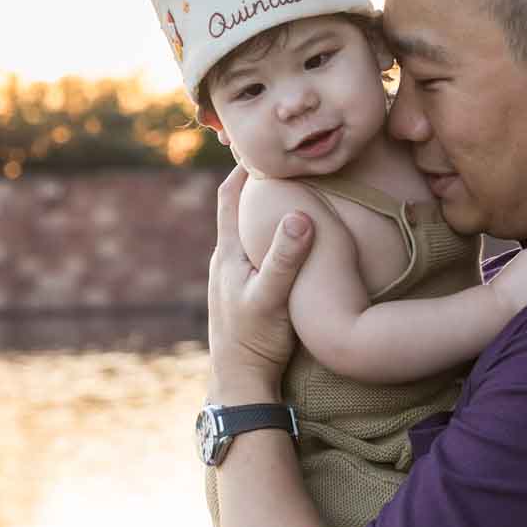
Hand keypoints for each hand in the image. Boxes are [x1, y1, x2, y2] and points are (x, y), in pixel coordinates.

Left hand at [206, 165, 313, 400]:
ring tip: (290, 190)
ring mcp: (234, 278)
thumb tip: (300, 215)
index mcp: (228, 253)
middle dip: (258, 183)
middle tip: (284, 158)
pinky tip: (289, 240)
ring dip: (264, 210)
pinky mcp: (246, 293)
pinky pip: (256, 252)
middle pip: (238, 208)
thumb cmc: (256, 342)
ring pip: (247, 231)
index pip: (231, 195)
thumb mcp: (273, 298)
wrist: (241, 384)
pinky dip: (269, 235)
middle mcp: (225, 260)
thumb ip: (286, 258)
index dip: (245, 167)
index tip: (265, 142)